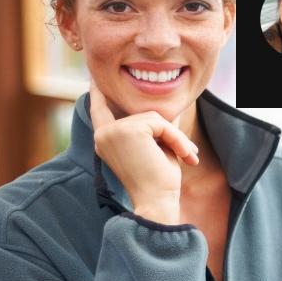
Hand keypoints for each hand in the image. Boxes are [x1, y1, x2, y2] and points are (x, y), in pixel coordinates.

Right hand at [89, 82, 199, 223]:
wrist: (155, 202)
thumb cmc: (157, 183)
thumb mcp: (153, 150)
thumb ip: (152, 129)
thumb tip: (168, 110)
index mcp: (104, 140)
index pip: (99, 109)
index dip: (98, 93)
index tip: (94, 79)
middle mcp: (104, 134)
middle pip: (143, 115)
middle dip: (168, 133)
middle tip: (188, 153)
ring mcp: (114, 130)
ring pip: (155, 118)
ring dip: (175, 137)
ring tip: (185, 157)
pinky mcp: (130, 129)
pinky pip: (162, 124)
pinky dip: (177, 138)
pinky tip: (183, 155)